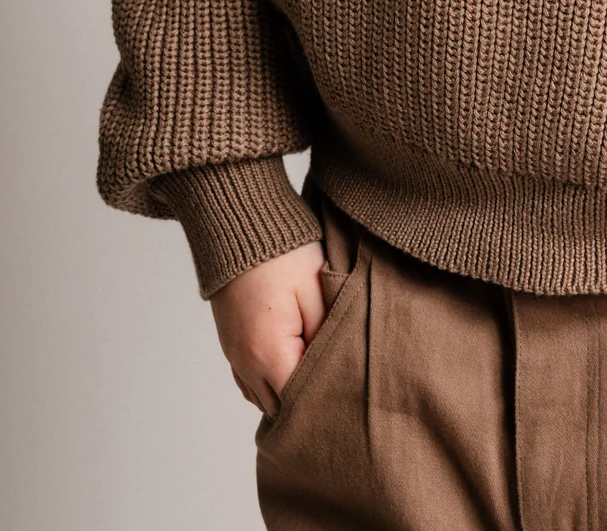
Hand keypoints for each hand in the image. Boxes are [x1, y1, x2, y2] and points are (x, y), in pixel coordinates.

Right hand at [210, 240, 325, 418]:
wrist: (239, 227)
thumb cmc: (283, 255)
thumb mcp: (317, 290)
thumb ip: (327, 334)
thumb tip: (335, 364)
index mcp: (269, 353)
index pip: (298, 402)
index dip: (323, 401)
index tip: (347, 395)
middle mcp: (246, 363)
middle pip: (279, 408)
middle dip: (306, 403)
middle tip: (336, 389)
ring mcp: (234, 355)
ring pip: (262, 398)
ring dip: (286, 393)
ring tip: (316, 378)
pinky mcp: (231, 344)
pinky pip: (250, 381)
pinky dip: (269, 382)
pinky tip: (291, 365)